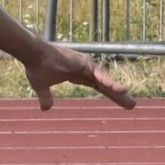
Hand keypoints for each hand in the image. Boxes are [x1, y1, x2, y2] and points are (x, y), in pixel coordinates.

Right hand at [19, 41, 137, 111]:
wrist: (33, 55)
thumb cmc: (37, 67)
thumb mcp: (41, 86)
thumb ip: (46, 97)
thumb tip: (45, 109)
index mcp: (78, 75)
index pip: (98, 86)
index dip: (109, 93)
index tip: (121, 101)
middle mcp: (86, 70)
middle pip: (106, 85)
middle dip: (118, 95)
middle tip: (131, 105)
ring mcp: (87, 66)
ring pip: (106, 81)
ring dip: (118, 92)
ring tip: (130, 103)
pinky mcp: (85, 64)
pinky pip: (100, 76)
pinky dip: (110, 83)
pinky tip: (121, 90)